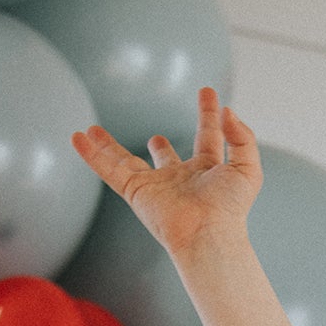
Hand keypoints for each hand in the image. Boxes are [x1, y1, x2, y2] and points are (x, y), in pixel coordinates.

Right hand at [70, 86, 262, 258]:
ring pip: (128, 162)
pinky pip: (110, 170)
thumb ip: (242, 136)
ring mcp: (156, 186)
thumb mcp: (248, 167)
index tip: (208, 92)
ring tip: (93, 130)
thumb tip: (228, 112)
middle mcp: (181, 179)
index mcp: (208, 172)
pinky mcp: (137, 193)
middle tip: (155, 137)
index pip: (208, 137)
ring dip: (110, 147)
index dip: (208, 114)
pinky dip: (92, 155)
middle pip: (166, 157)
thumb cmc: (230, 208)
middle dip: (160, 148)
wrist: (208, 233)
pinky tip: (77, 138)